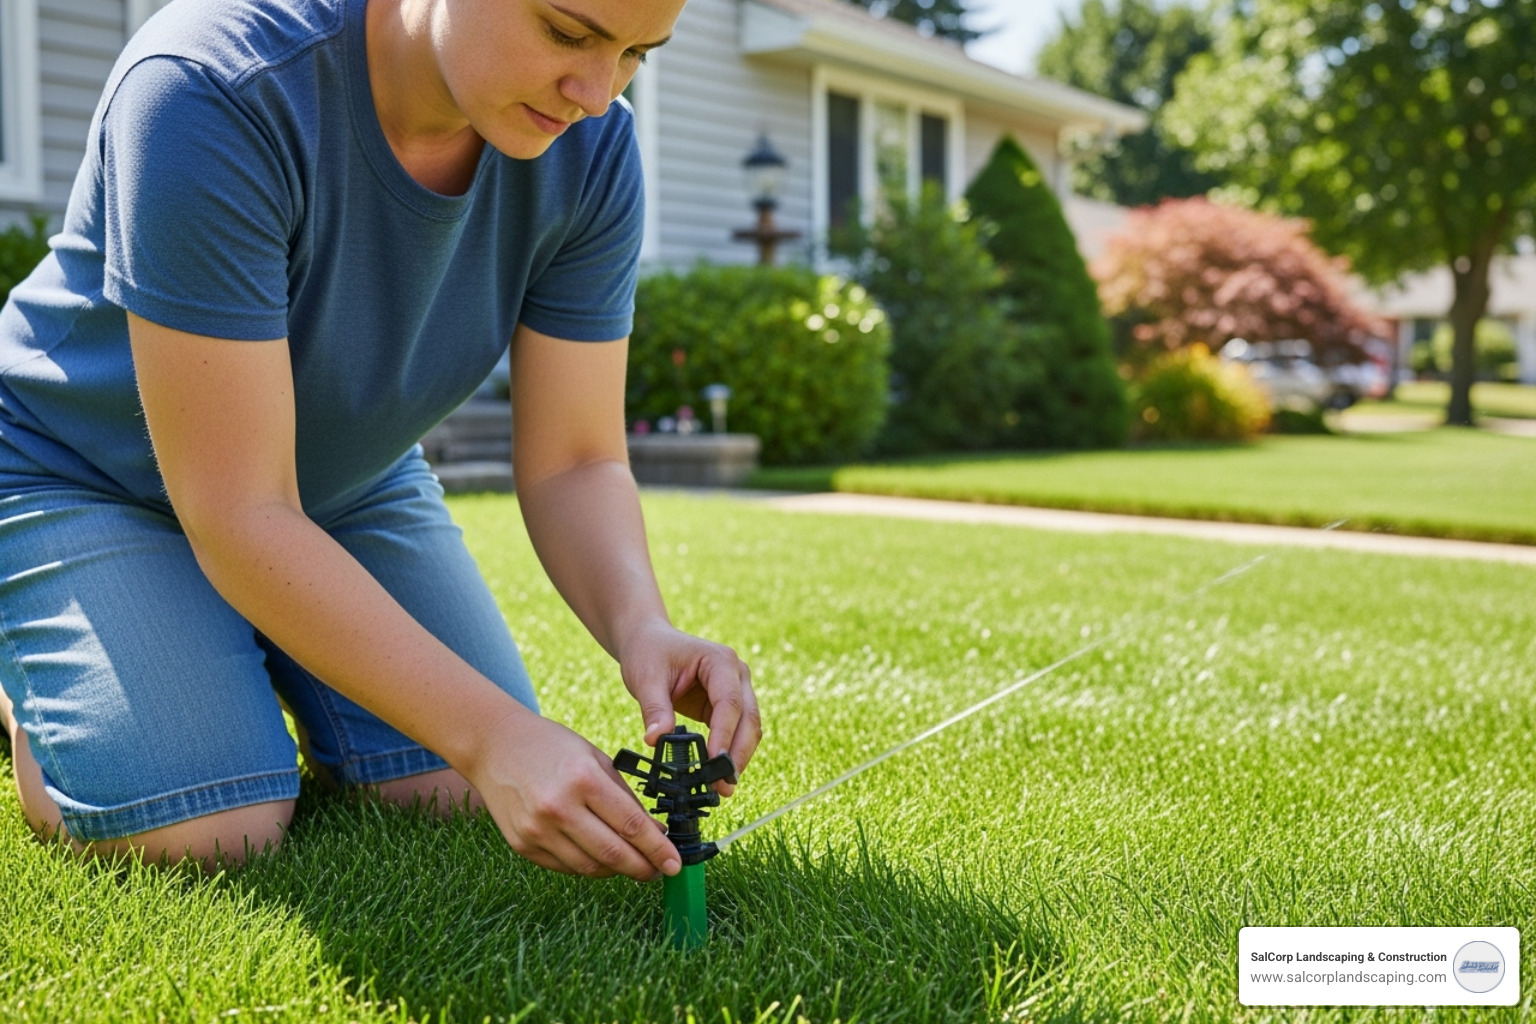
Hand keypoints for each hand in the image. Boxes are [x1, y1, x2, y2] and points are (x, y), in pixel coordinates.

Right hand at [467, 707, 679, 880]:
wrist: (495, 745)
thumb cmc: (552, 746)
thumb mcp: (596, 759)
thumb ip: (625, 797)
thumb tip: (656, 834)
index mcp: (583, 780)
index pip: (631, 825)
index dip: (658, 849)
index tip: (675, 864)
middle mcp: (558, 808)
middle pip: (613, 854)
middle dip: (644, 868)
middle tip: (660, 872)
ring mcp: (537, 830)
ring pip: (590, 868)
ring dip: (618, 870)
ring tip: (634, 864)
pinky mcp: (522, 846)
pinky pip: (566, 867)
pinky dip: (590, 866)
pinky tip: (602, 857)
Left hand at [618, 619, 760, 795]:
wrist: (649, 641)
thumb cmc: (648, 653)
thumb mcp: (645, 679)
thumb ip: (654, 709)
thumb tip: (656, 740)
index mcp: (720, 661)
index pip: (729, 703)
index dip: (724, 736)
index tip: (713, 764)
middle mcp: (736, 674)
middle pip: (749, 719)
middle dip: (738, 754)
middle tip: (723, 786)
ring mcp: (736, 690)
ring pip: (748, 728)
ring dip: (737, 758)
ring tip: (721, 788)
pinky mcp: (727, 706)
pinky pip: (736, 732)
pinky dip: (728, 753)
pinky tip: (716, 775)